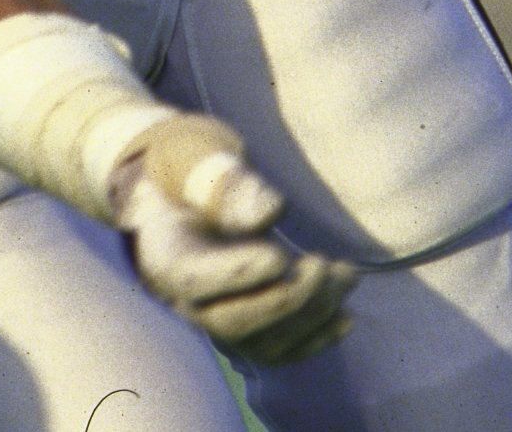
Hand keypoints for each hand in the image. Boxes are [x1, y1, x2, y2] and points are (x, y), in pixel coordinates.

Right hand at [111, 113, 355, 364]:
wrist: (184, 197)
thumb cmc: (189, 172)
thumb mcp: (195, 159)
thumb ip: (226, 182)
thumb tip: (270, 211)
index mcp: (165, 255)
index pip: (196, 280)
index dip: (240, 274)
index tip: (281, 255)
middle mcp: (186, 301)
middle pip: (233, 323)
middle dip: (286, 300)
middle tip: (322, 263)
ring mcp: (218, 321)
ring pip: (263, 343)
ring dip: (312, 315)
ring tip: (346, 274)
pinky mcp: (247, 330)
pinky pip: (279, 352)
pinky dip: (315, 341)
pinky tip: (345, 317)